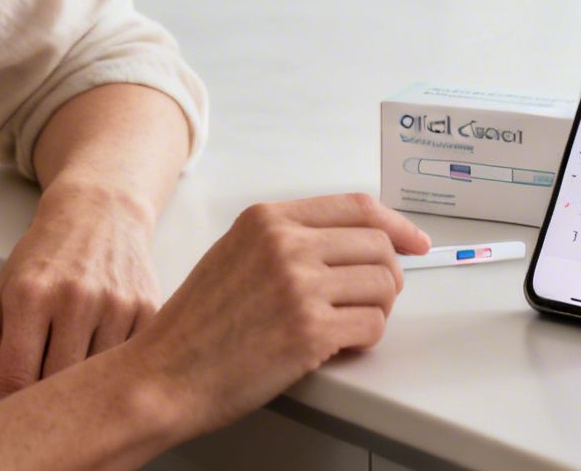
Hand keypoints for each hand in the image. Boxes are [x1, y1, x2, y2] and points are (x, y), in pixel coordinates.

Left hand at [0, 181, 160, 416]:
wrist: (101, 211)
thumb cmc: (46, 257)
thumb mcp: (3, 297)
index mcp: (30, 296)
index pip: (15, 379)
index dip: (5, 411)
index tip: (4, 423)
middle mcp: (76, 298)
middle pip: (57, 386)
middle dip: (43, 406)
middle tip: (37, 410)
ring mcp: (116, 304)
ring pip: (96, 382)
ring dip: (81, 392)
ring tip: (71, 381)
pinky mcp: (148, 309)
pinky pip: (128, 364)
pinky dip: (113, 373)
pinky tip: (104, 361)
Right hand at [118, 193, 430, 435]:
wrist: (164, 375)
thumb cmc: (197, 326)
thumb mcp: (234, 254)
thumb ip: (286, 240)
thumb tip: (350, 242)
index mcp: (268, 220)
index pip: (357, 206)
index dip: (397, 224)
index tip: (415, 241)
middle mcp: (286, 244)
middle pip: (379, 245)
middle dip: (388, 276)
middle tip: (375, 299)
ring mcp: (299, 286)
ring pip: (383, 285)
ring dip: (377, 310)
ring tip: (348, 326)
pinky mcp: (310, 331)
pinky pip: (372, 325)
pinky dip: (366, 339)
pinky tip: (340, 345)